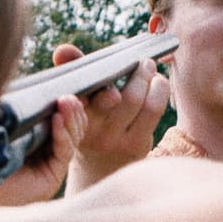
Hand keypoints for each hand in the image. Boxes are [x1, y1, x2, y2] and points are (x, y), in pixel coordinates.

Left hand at [0, 94, 87, 205]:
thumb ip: (8, 109)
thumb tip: (16, 85)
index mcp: (29, 138)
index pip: (53, 118)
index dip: (61, 105)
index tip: (61, 89)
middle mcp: (41, 152)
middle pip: (68, 128)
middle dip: (71, 111)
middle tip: (68, 96)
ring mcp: (48, 165)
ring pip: (70, 138)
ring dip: (71, 119)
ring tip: (67, 102)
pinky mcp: (52, 176)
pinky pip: (64, 151)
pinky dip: (63, 134)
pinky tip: (58, 119)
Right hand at [53, 44, 170, 194]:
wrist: (98, 171)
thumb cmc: (89, 124)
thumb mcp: (77, 102)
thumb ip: (72, 70)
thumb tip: (63, 50)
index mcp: (73, 117)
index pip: (81, 93)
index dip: (94, 79)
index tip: (108, 72)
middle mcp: (93, 131)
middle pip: (114, 95)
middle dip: (134, 72)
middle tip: (142, 62)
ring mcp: (115, 139)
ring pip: (136, 100)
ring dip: (149, 78)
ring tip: (150, 69)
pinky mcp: (136, 144)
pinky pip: (153, 110)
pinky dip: (159, 90)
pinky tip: (158, 84)